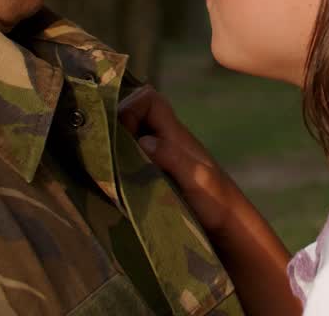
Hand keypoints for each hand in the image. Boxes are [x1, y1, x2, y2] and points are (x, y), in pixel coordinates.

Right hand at [119, 87, 302, 315]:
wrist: (229, 228)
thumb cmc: (216, 201)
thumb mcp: (197, 178)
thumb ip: (173, 157)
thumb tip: (144, 140)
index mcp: (175, 134)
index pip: (149, 100)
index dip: (131, 105)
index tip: (118, 128)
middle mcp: (165, 141)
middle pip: (136, 116)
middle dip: (116, 124)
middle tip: (100, 147)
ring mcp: (160, 159)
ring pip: (131, 138)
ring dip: (115, 146)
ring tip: (100, 163)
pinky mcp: (155, 177)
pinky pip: (131, 159)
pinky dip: (119, 164)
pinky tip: (109, 179)